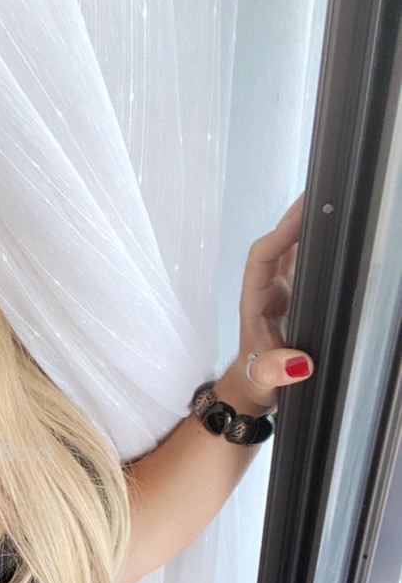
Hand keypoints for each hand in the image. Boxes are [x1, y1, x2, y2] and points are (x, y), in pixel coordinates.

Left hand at [230, 190, 314, 413]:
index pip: (262, 259)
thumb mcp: (266, 381)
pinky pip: (300, 264)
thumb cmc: (256, 383)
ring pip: (287, 251)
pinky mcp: (291, 297)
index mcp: (254, 304)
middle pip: (275, 246)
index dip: (279, 237)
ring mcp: (277, 292)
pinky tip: (329, 232)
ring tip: (325, 202)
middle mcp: (264, 291)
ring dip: (302, 227)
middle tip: (319, 192)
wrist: (254, 390)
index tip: (300, 218)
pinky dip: (312, 246)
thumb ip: (277, 372)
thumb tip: (297, 364)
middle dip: (293, 218)